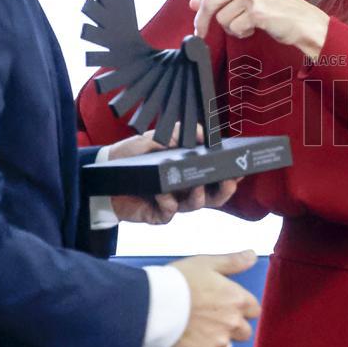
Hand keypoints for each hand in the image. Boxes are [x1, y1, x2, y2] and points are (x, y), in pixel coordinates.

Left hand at [106, 130, 238, 222]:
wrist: (105, 172)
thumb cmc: (133, 154)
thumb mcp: (157, 136)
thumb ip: (180, 132)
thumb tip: (204, 133)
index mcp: (190, 172)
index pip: (217, 176)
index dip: (232, 175)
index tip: (242, 170)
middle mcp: (185, 189)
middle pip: (215, 196)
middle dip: (225, 191)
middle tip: (229, 181)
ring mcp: (173, 202)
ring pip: (196, 205)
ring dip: (199, 196)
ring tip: (196, 186)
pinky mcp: (158, 214)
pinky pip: (169, 213)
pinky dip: (168, 204)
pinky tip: (162, 194)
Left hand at [167, 0, 328, 59]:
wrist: (304, 21)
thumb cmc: (276, 9)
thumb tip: (194, 2)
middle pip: (208, 3)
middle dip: (202, 22)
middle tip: (199, 33)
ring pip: (221, 18)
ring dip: (232, 27)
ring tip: (250, 23)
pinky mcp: (255, 10)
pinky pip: (234, 28)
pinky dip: (242, 33)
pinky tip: (256, 27)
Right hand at [169, 250, 260, 346]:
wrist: (154, 305)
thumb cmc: (179, 281)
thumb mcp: (208, 263)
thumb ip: (233, 262)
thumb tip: (251, 256)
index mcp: (237, 299)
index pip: (255, 310)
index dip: (243, 307)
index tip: (231, 304)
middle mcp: (232, 322)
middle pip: (245, 332)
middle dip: (234, 326)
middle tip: (215, 317)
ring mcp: (218, 341)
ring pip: (227, 346)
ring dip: (219, 340)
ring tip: (201, 329)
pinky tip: (189, 337)